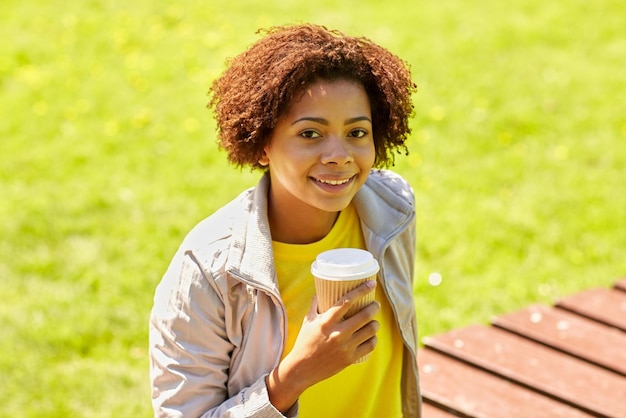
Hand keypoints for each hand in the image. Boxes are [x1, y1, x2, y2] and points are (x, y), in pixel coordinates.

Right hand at [266, 280, 379, 412]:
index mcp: (326, 322)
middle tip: (375, 304)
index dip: (362, 290)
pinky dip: (373, 339)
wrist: (301, 369)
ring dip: (375, 323)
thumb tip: (321, 290)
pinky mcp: (350, 358)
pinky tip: (371, 336)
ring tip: (374, 321)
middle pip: (364, 315)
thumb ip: (315, 304)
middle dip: (374, 307)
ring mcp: (345, 347)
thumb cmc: (304, 342)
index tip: (371, 284)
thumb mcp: (308, 321)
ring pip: (370, 330)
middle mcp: (337, 333)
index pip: (347, 301)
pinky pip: (370, 345)